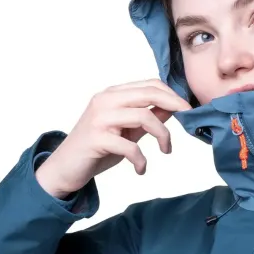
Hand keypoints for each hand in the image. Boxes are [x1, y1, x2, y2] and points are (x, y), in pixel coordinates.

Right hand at [35, 78, 191, 197]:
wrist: (65, 167)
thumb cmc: (98, 148)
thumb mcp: (127, 130)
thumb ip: (148, 118)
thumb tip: (173, 108)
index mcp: (113, 94)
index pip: (149, 84)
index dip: (172, 94)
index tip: (188, 109)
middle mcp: (106, 100)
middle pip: (149, 94)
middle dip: (175, 106)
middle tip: (188, 121)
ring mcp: (100, 118)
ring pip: (145, 117)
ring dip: (163, 136)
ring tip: (166, 151)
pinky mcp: (97, 138)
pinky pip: (130, 146)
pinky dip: (141, 160)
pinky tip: (141, 169)